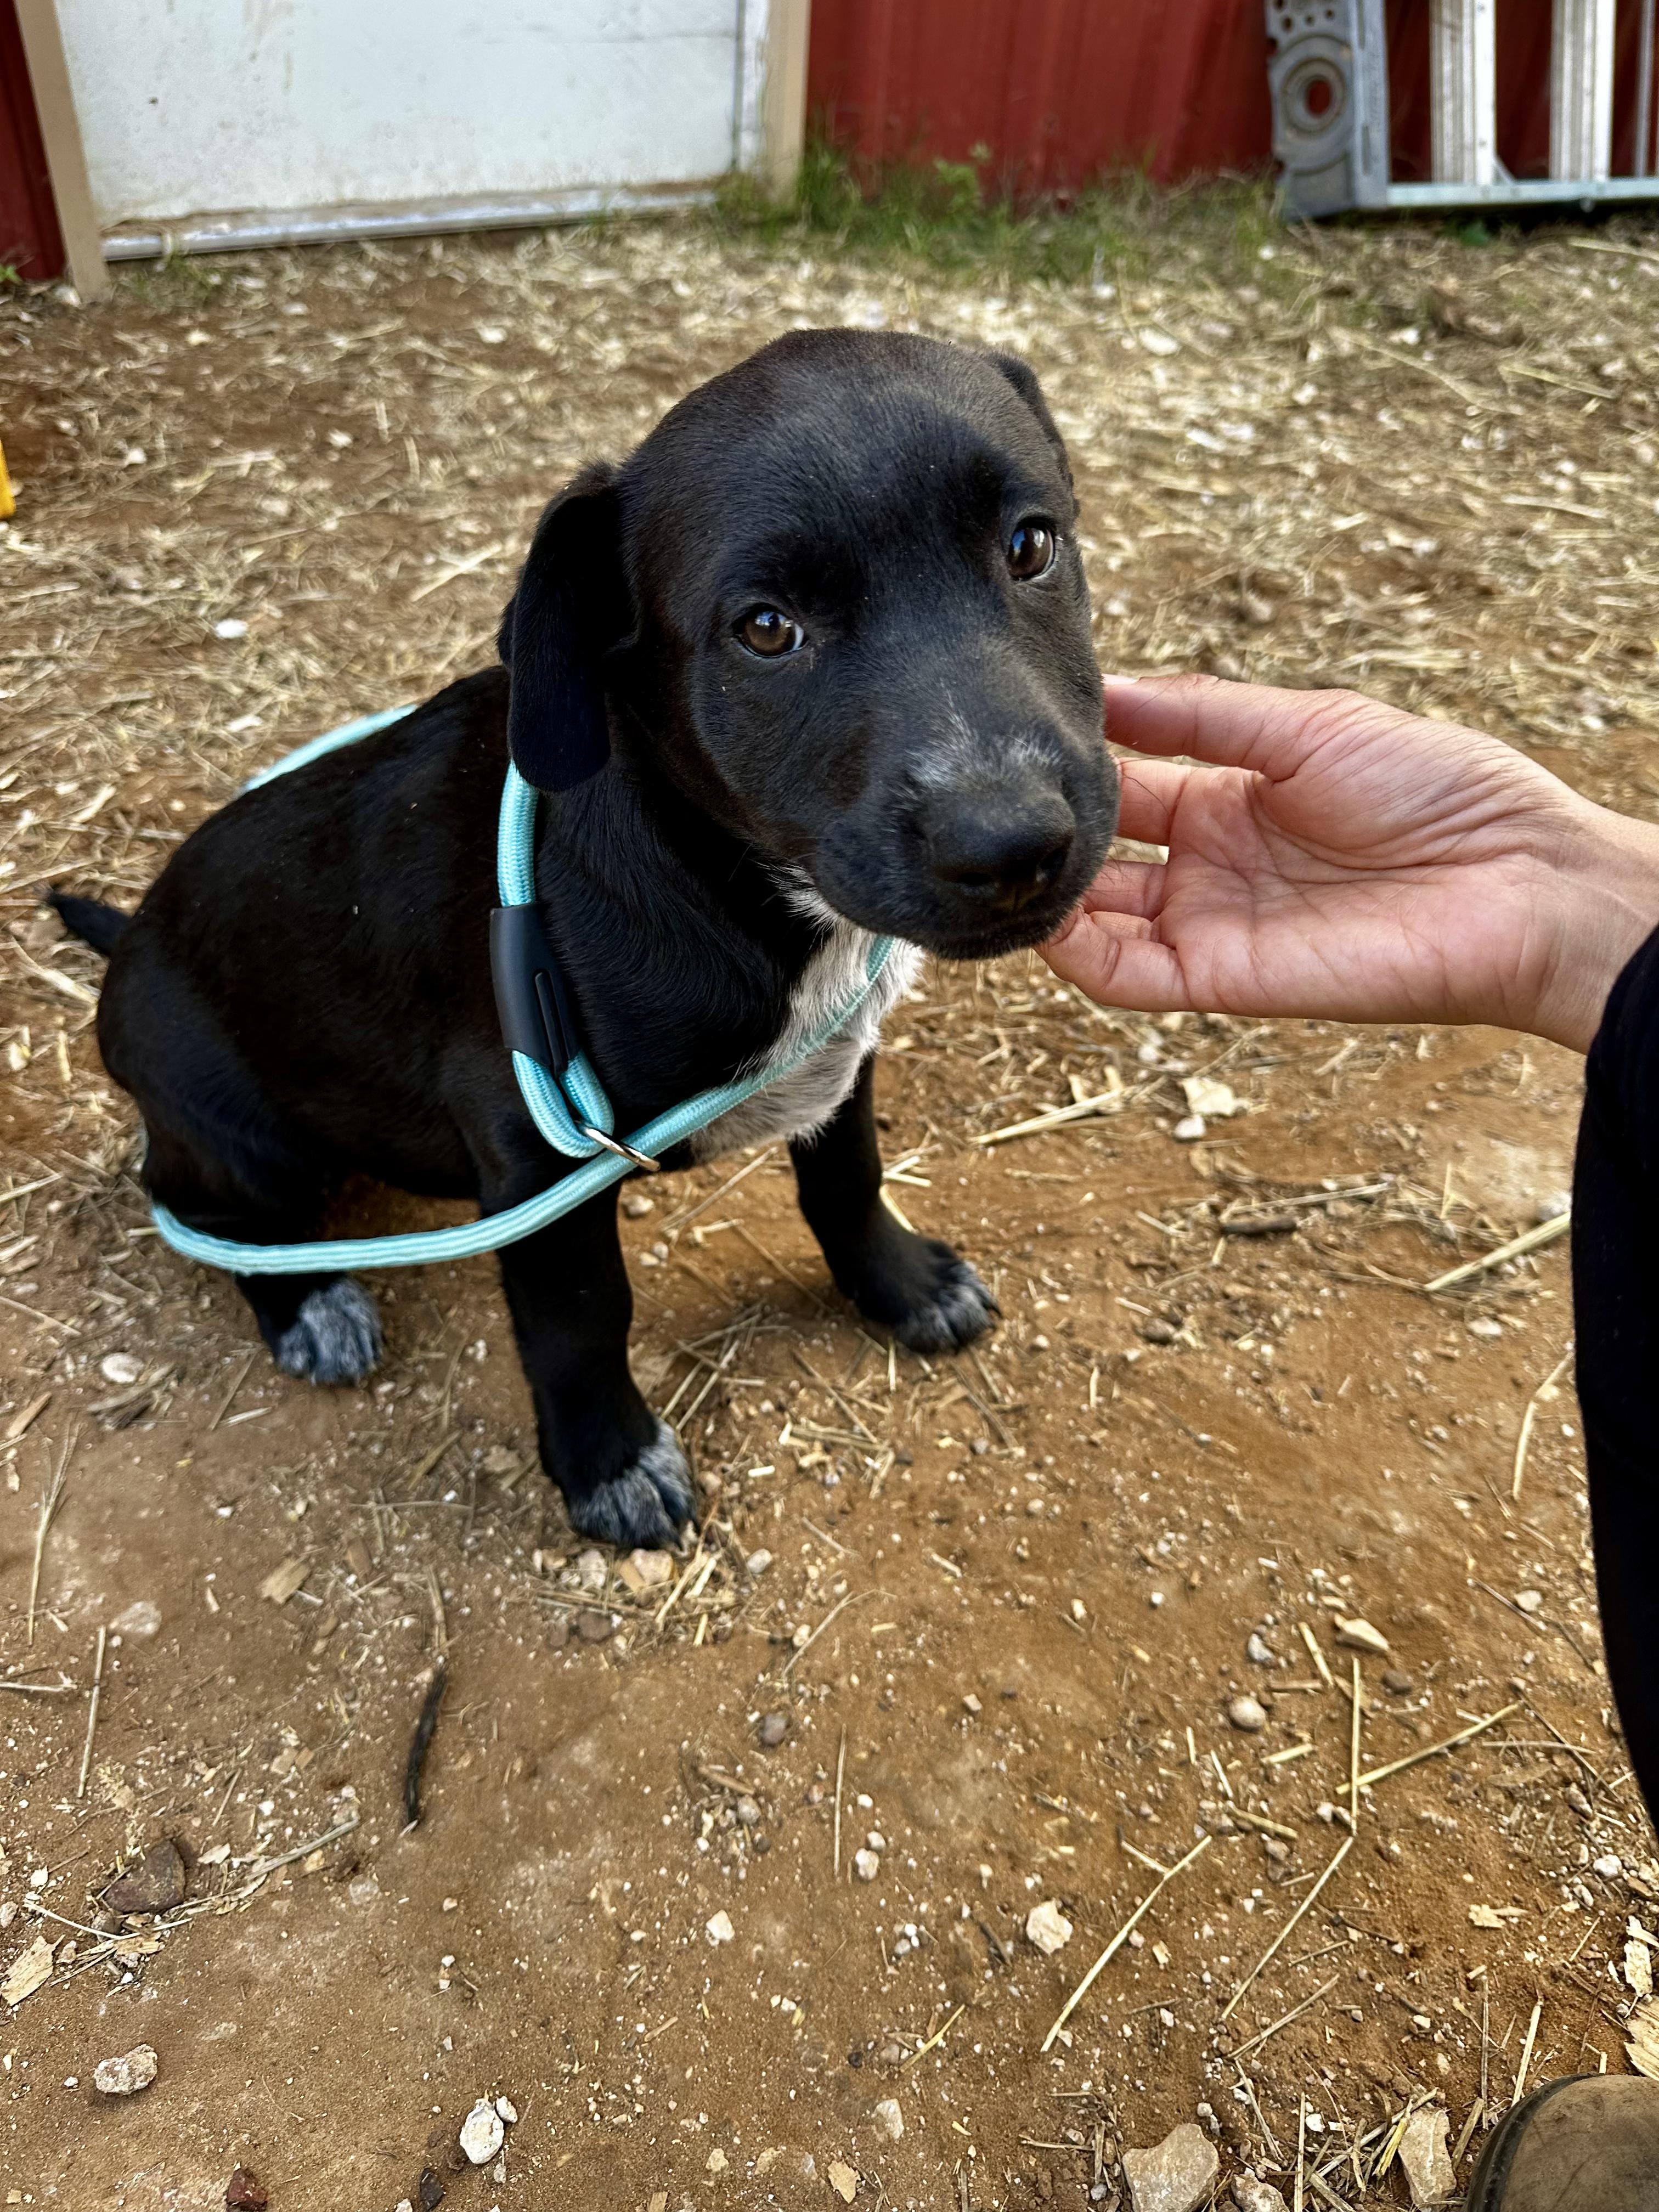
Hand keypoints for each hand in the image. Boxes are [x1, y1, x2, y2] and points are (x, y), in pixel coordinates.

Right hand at [1042, 673, 1658, 1052]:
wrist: (1517, 883)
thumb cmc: (1441, 791)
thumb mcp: (1308, 725)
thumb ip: (1202, 713)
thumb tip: (1108, 690)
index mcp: (1229, 798)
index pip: (1125, 783)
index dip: (1074, 765)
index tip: (1017, 738)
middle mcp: (1210, 864)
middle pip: (1097, 854)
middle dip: (1043, 833)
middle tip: (985, 805)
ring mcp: (1212, 923)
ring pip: (1094, 919)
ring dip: (1043, 894)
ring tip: (995, 860)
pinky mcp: (1222, 978)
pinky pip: (1125, 976)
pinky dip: (1074, 954)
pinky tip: (1041, 920)